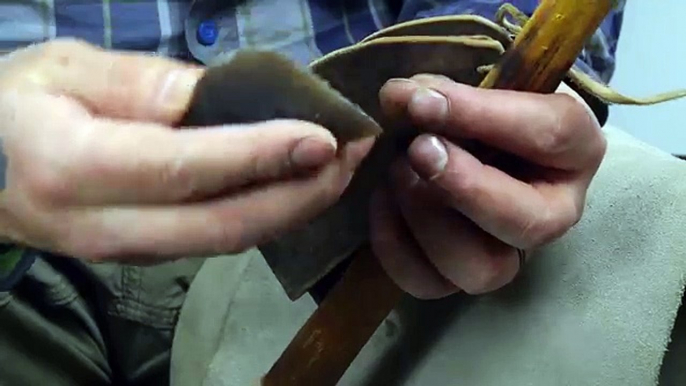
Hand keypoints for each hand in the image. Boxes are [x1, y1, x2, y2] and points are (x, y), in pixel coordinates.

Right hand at [0, 39, 372, 262]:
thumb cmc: (14, 106)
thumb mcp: (62, 69)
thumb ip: (138, 83)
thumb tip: (214, 96)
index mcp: (74, 168)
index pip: (185, 168)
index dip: (259, 155)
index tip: (323, 137)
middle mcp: (103, 227)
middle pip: (221, 224)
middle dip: (299, 195)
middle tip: (353, 156)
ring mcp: (126, 252)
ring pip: (224, 240)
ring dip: (292, 209)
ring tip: (341, 170)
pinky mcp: (144, 256)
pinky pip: (214, 240)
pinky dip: (265, 215)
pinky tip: (297, 187)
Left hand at [369, 74, 605, 298]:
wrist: (463, 144)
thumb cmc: (479, 110)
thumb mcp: (473, 88)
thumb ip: (442, 90)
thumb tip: (399, 98)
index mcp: (574, 152)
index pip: (550, 134)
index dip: (482, 116)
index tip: (423, 101)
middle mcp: (551, 214)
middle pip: (527, 224)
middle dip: (465, 187)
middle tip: (417, 148)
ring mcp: (506, 255)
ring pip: (480, 269)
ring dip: (426, 217)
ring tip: (396, 171)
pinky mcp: (457, 278)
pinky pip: (427, 283)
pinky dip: (393, 242)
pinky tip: (381, 198)